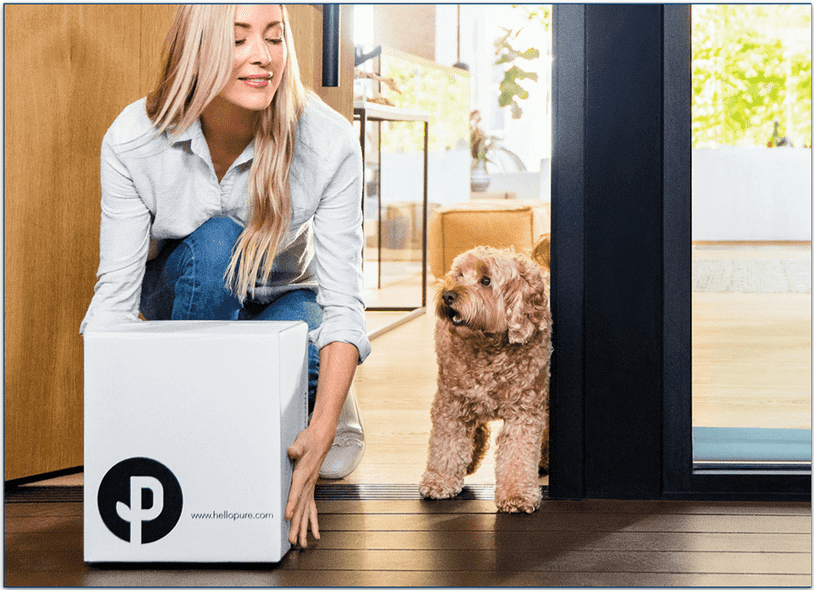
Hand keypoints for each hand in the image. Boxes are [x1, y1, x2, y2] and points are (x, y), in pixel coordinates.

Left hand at [285, 422, 333, 547]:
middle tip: (293, 540)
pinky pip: (312, 509)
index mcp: (303, 475)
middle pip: (302, 508)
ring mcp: (310, 488)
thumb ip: (296, 448)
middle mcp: (308, 485)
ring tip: (302, 543)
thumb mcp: (301, 442)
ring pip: (307, 512)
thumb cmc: (309, 442)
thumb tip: (292, 451)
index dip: (292, 505)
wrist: (320, 440)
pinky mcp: (310, 489)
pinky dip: (313, 522)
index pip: (296, 493)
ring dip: (304, 528)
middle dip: (297, 525)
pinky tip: (315, 534)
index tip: (288, 517)